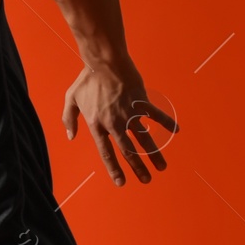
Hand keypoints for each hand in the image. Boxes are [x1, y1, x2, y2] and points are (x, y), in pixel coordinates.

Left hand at [60, 57, 177, 184]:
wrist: (104, 61)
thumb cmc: (87, 79)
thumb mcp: (71, 98)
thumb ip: (68, 118)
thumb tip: (70, 136)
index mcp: (97, 125)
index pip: (106, 153)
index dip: (114, 169)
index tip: (121, 183)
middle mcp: (114, 123)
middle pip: (128, 151)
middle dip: (138, 168)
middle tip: (146, 180)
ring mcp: (129, 113)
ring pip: (144, 138)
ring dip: (154, 154)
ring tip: (162, 167)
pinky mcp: (140, 101)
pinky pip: (156, 114)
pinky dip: (166, 121)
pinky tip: (176, 130)